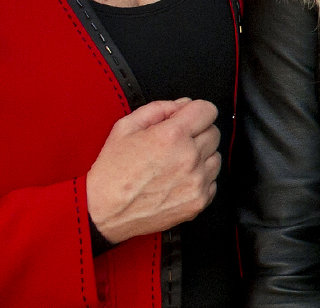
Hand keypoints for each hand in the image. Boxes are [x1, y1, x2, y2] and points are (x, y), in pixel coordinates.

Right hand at [85, 98, 221, 243]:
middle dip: (197, 132)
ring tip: (175, 164)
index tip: (186, 119)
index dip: (196, 112)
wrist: (103, 213)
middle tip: (175, 143)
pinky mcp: (198, 202)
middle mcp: (189, 158)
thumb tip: (183, 105)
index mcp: (172, 135)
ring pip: (216, 156)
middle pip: (214, 132)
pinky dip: (200, 179)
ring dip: (201, 156)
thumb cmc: (112, 172)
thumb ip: (159, 108)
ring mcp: (196, 182)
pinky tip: (178, 181)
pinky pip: (213, 181)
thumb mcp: (125, 127)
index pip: (208, 110)